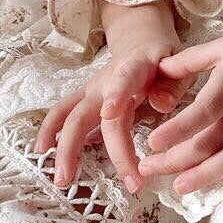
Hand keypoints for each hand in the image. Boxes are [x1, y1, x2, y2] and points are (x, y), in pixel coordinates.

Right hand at [35, 0, 185, 192]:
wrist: (142, 41)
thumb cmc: (166, 59)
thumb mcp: (181, 66)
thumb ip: (173, 85)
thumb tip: (161, 104)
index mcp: (135, 69)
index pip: (124, 81)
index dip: (116, 95)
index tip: (109, 112)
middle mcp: (106, 81)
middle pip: (90, 113)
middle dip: (92, 146)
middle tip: (109, 181)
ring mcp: (92, 90)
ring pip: (70, 116)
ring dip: (63, 147)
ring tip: (62, 179)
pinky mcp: (85, 98)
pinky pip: (62, 114)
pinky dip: (50, 132)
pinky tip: (42, 154)